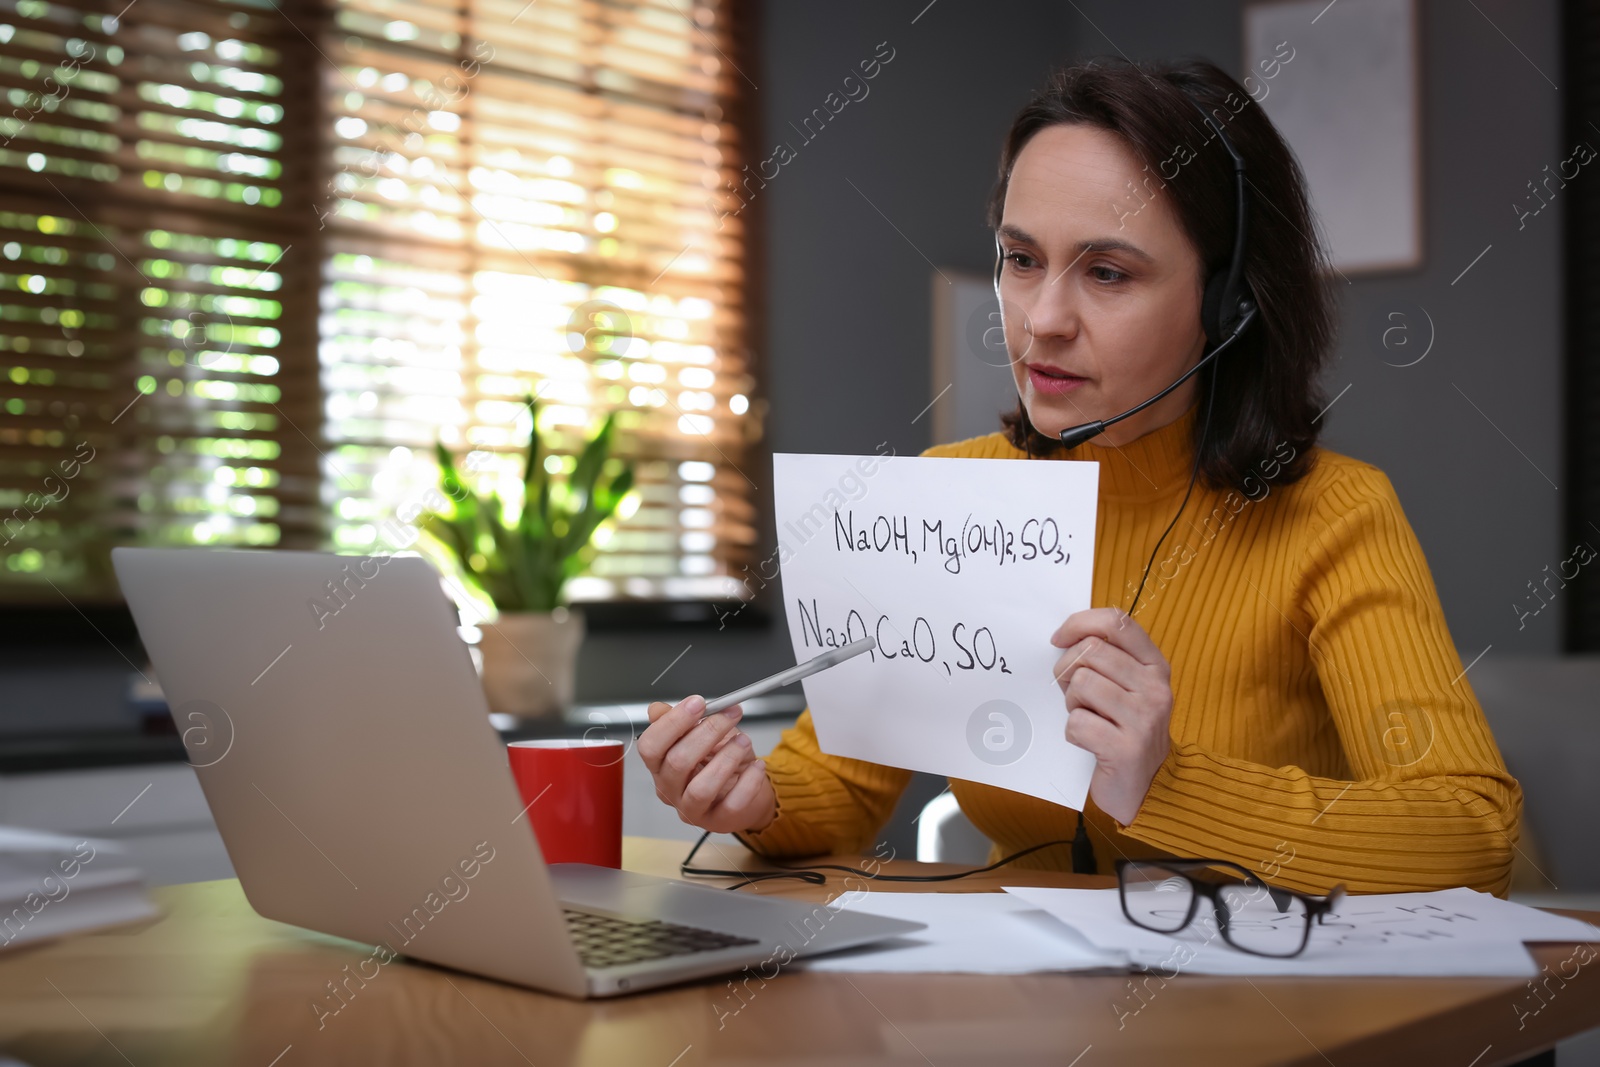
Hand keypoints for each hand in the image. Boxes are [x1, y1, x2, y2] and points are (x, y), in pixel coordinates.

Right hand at [638, 695, 777, 833]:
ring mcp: (692, 810)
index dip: (672, 723)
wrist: (747, 788)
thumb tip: (657, 709)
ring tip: (744, 741)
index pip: (650, 746)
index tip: (698, 703)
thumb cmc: (720, 759)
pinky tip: (757, 765)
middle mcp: (670, 790)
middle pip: (677, 763)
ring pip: (702, 787)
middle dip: (707, 732)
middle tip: (729, 714)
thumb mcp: (701, 734)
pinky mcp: (718, 821)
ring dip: (726, 758)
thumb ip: (681, 723)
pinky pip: (733, 803)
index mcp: (660, 765)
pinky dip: (748, 781)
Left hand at [1051, 607, 1172, 825]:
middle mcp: (1155, 688)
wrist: (1147, 786)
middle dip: (1067, 669)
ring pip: (1081, 684)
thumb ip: (1105, 659)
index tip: (1058, 639)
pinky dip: (1073, 732)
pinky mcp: (1126, 749)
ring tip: (1087, 717)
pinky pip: (1078, 722)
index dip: (1080, 623)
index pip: (1117, 622)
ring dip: (1072, 703)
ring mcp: (1144, 718)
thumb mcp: (1126, 687)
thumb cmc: (1124, 729)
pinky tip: (1089, 741)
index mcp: (1155, 666)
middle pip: (1090, 650)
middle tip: (1073, 693)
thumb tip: (1063, 638)